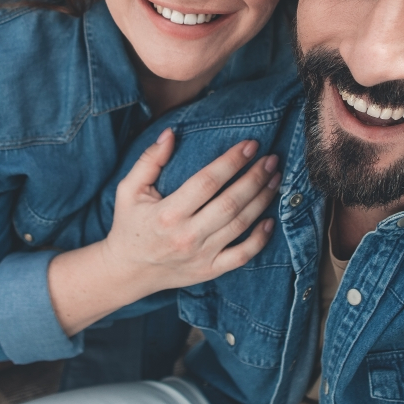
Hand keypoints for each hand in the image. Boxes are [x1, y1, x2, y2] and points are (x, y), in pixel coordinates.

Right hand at [100, 129, 280, 296]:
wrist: (127, 271)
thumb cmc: (129, 224)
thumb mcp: (129, 189)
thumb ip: (149, 160)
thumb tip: (170, 133)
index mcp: (167, 213)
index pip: (207, 182)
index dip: (232, 161)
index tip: (251, 145)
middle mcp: (187, 236)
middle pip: (230, 203)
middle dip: (255, 178)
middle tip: (271, 159)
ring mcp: (200, 256)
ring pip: (240, 225)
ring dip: (262, 200)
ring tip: (275, 179)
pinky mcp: (209, 271)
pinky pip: (241, 256)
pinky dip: (259, 240)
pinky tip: (270, 220)